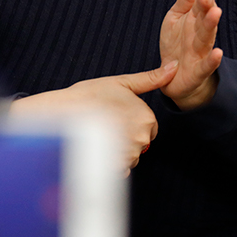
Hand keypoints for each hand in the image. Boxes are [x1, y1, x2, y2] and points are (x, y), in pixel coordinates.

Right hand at [10, 61, 177, 175]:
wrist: (62, 114)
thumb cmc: (89, 96)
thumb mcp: (122, 82)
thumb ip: (151, 78)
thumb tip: (174, 68)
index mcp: (146, 118)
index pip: (149, 126)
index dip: (133, 120)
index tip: (116, 114)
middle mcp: (142, 138)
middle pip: (141, 142)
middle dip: (127, 135)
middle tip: (106, 123)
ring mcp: (129, 155)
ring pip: (131, 155)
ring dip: (119, 149)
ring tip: (100, 133)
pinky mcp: (115, 168)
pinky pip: (121, 168)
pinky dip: (112, 161)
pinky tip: (98, 147)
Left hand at [160, 0, 222, 110]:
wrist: (172, 77)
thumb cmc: (177, 43)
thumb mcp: (176, 17)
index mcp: (195, 20)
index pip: (201, 5)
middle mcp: (201, 34)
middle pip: (205, 18)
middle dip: (206, 6)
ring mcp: (201, 52)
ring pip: (207, 37)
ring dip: (211, 25)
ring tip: (215, 12)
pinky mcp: (199, 71)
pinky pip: (207, 66)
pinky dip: (213, 60)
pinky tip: (218, 53)